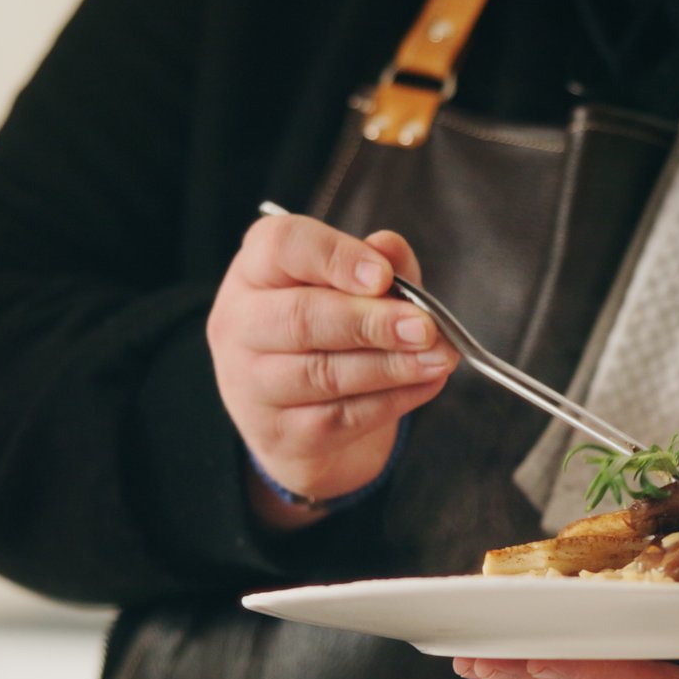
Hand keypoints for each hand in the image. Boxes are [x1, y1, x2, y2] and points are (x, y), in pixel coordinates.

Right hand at [209, 213, 453, 528]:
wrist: (302, 418)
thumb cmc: (332, 331)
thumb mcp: (355, 287)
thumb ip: (378, 263)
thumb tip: (390, 247)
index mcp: (256, 269)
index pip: (282, 246)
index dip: (335, 258)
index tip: (383, 276)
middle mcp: (240, 322)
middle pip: (301, 317)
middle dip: (371, 322)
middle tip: (424, 328)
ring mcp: (252, 383)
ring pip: (323, 373)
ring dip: (391, 366)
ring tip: (439, 358)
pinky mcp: (279, 433)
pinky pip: (340, 417)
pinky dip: (392, 400)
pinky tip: (426, 383)